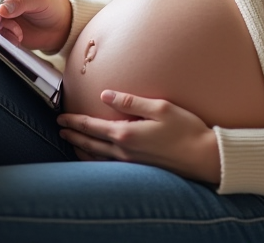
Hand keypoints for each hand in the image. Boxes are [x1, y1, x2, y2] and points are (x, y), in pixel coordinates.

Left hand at [57, 91, 220, 183]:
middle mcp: (124, 151)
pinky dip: (96, 159)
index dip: (74, 121)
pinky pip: (109, 164)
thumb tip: (105, 95)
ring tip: (72, 142)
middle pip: (90, 143)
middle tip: (60, 129)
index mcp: (126, 134)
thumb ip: (130, 101)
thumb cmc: (185, 129)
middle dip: (73, 135)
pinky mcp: (139, 168)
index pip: (92, 126)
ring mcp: (131, 163)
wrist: (203, 157)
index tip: (61, 118)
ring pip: (97, 157)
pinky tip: (97, 156)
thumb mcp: (159, 107)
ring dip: (82, 148)